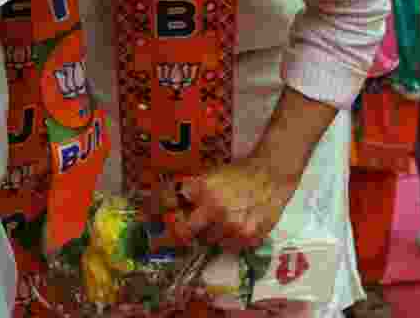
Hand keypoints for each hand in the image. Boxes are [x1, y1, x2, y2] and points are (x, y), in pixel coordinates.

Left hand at [152, 157, 297, 252]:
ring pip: (207, 241)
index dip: (156, 209)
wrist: (272, 173)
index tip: (147, 215)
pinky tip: (236, 225)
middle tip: (170, 235)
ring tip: (220, 220)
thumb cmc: (238, 172)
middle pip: (181, 232)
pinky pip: (228, 247)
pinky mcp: (247, 238)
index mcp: (201, 187)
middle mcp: (213, 208)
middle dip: (174, 233)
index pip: (168, 202)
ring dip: (208, 234)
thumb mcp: (210, 175)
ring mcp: (231, 226)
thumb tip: (163, 204)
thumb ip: (190, 191)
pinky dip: (228, 239)